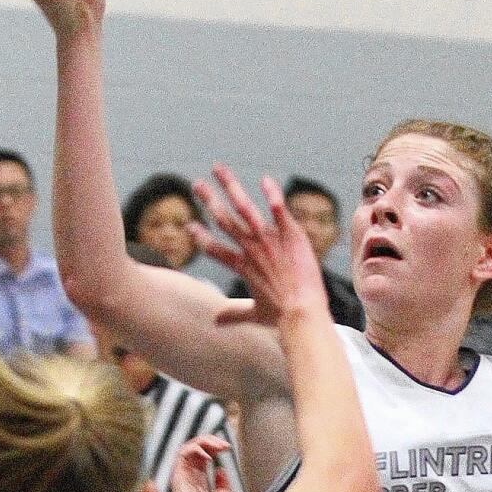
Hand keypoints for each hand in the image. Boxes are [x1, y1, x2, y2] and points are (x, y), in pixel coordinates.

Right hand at [171, 434, 235, 491]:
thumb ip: (221, 484)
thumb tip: (220, 470)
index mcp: (198, 482)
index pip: (201, 455)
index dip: (213, 447)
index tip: (227, 448)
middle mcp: (189, 478)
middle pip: (194, 449)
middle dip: (209, 440)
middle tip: (224, 444)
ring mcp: (182, 478)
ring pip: (186, 448)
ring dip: (203, 441)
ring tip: (218, 445)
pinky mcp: (178, 480)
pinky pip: (181, 456)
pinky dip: (194, 449)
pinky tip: (209, 455)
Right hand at [191, 166, 327, 326]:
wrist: (302, 312)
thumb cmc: (281, 316)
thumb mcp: (256, 315)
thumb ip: (234, 315)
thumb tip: (216, 323)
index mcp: (242, 265)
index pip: (214, 248)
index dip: (200, 238)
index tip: (188, 227)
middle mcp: (251, 249)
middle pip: (224, 219)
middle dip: (209, 200)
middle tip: (196, 184)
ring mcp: (269, 240)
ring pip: (244, 207)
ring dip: (230, 186)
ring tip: (217, 168)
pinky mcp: (290, 235)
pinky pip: (279, 210)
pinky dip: (272, 194)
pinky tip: (265, 179)